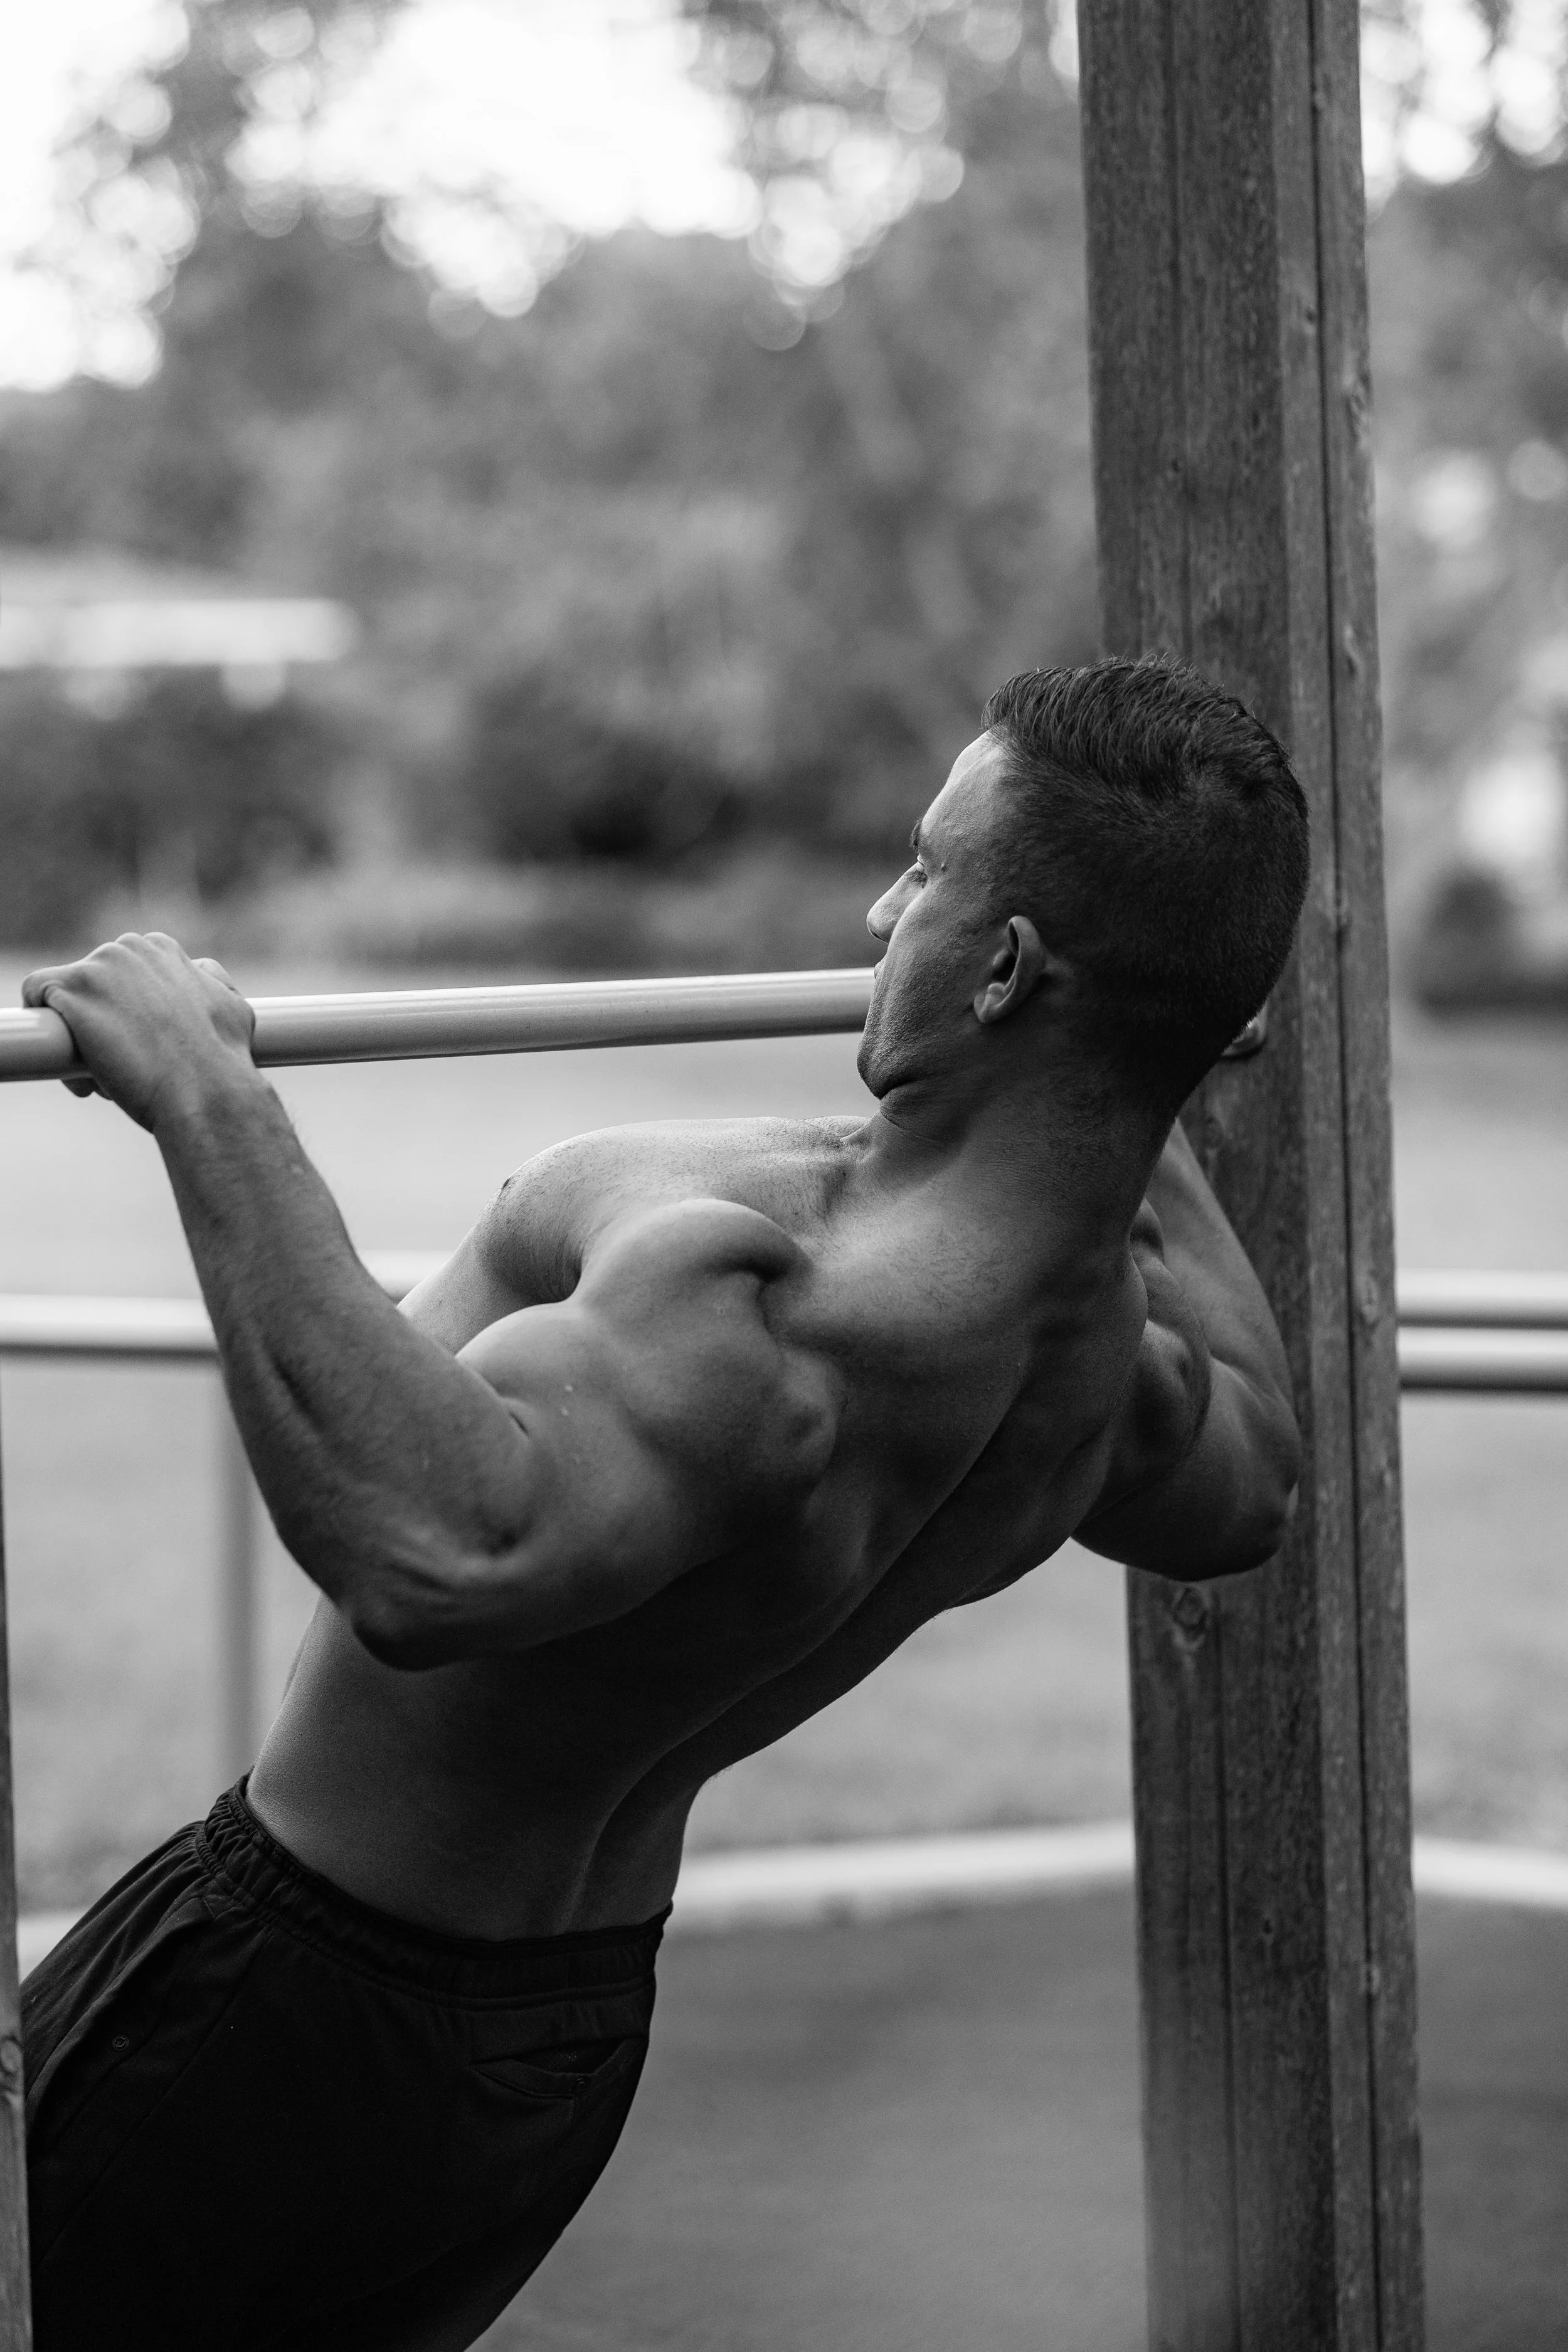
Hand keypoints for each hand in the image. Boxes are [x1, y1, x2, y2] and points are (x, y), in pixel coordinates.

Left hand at [22, 933, 257, 1130]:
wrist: (206, 1090)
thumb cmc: (221, 1059)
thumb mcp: (231, 1006)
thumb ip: (210, 983)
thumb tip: (202, 975)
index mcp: (160, 949)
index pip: (121, 974)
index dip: (124, 1011)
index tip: (136, 1045)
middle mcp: (128, 948)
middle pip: (92, 986)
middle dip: (103, 1023)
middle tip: (122, 1065)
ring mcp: (98, 966)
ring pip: (67, 998)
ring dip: (80, 1035)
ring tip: (106, 1076)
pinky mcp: (70, 989)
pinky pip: (37, 995)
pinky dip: (47, 1028)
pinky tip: (77, 1067)